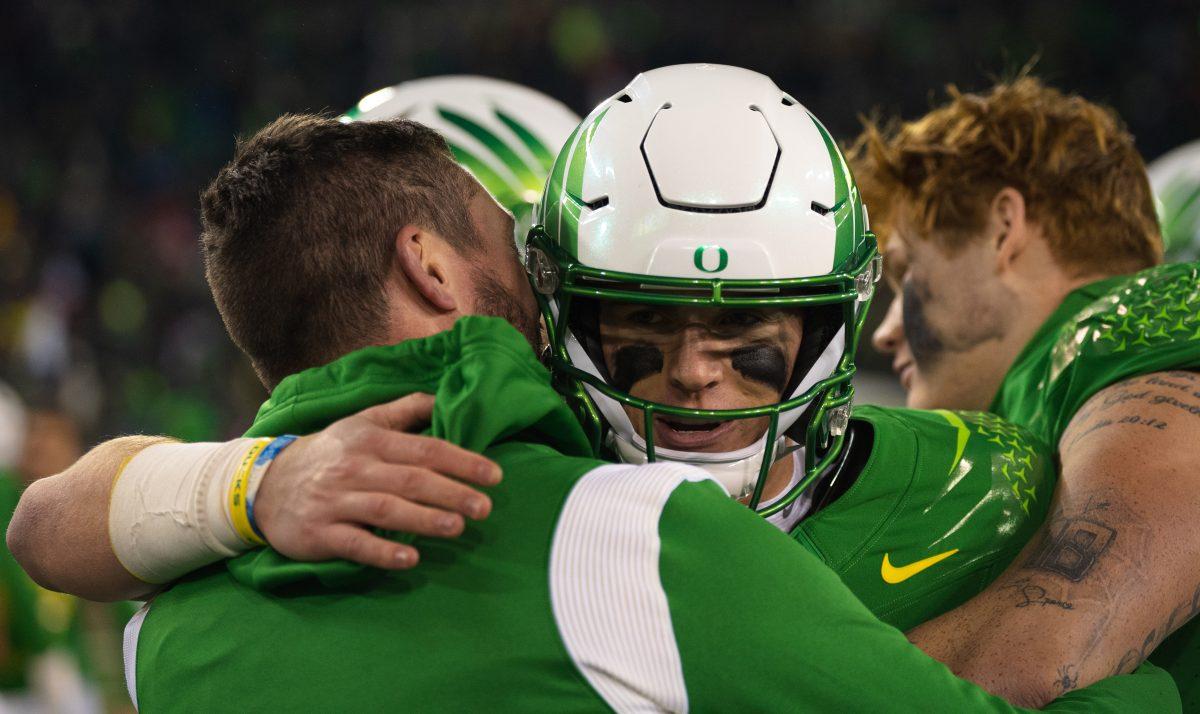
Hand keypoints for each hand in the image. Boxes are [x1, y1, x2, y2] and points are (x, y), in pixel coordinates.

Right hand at [252, 393, 500, 568]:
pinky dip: (383, 551)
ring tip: (458, 527)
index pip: (424, 448)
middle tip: (485, 507)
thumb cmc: (330, 453)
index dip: (462, 461)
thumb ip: (405, 410)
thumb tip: (445, 400)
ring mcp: (335, 501)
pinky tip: (410, 558)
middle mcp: (354, 467)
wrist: (266, 485)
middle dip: (452, 492)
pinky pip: (355, 543)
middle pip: (410, 479)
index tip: (494, 476)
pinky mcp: (320, 533)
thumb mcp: (362, 422)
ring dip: (424, 518)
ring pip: (386, 509)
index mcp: (370, 439)